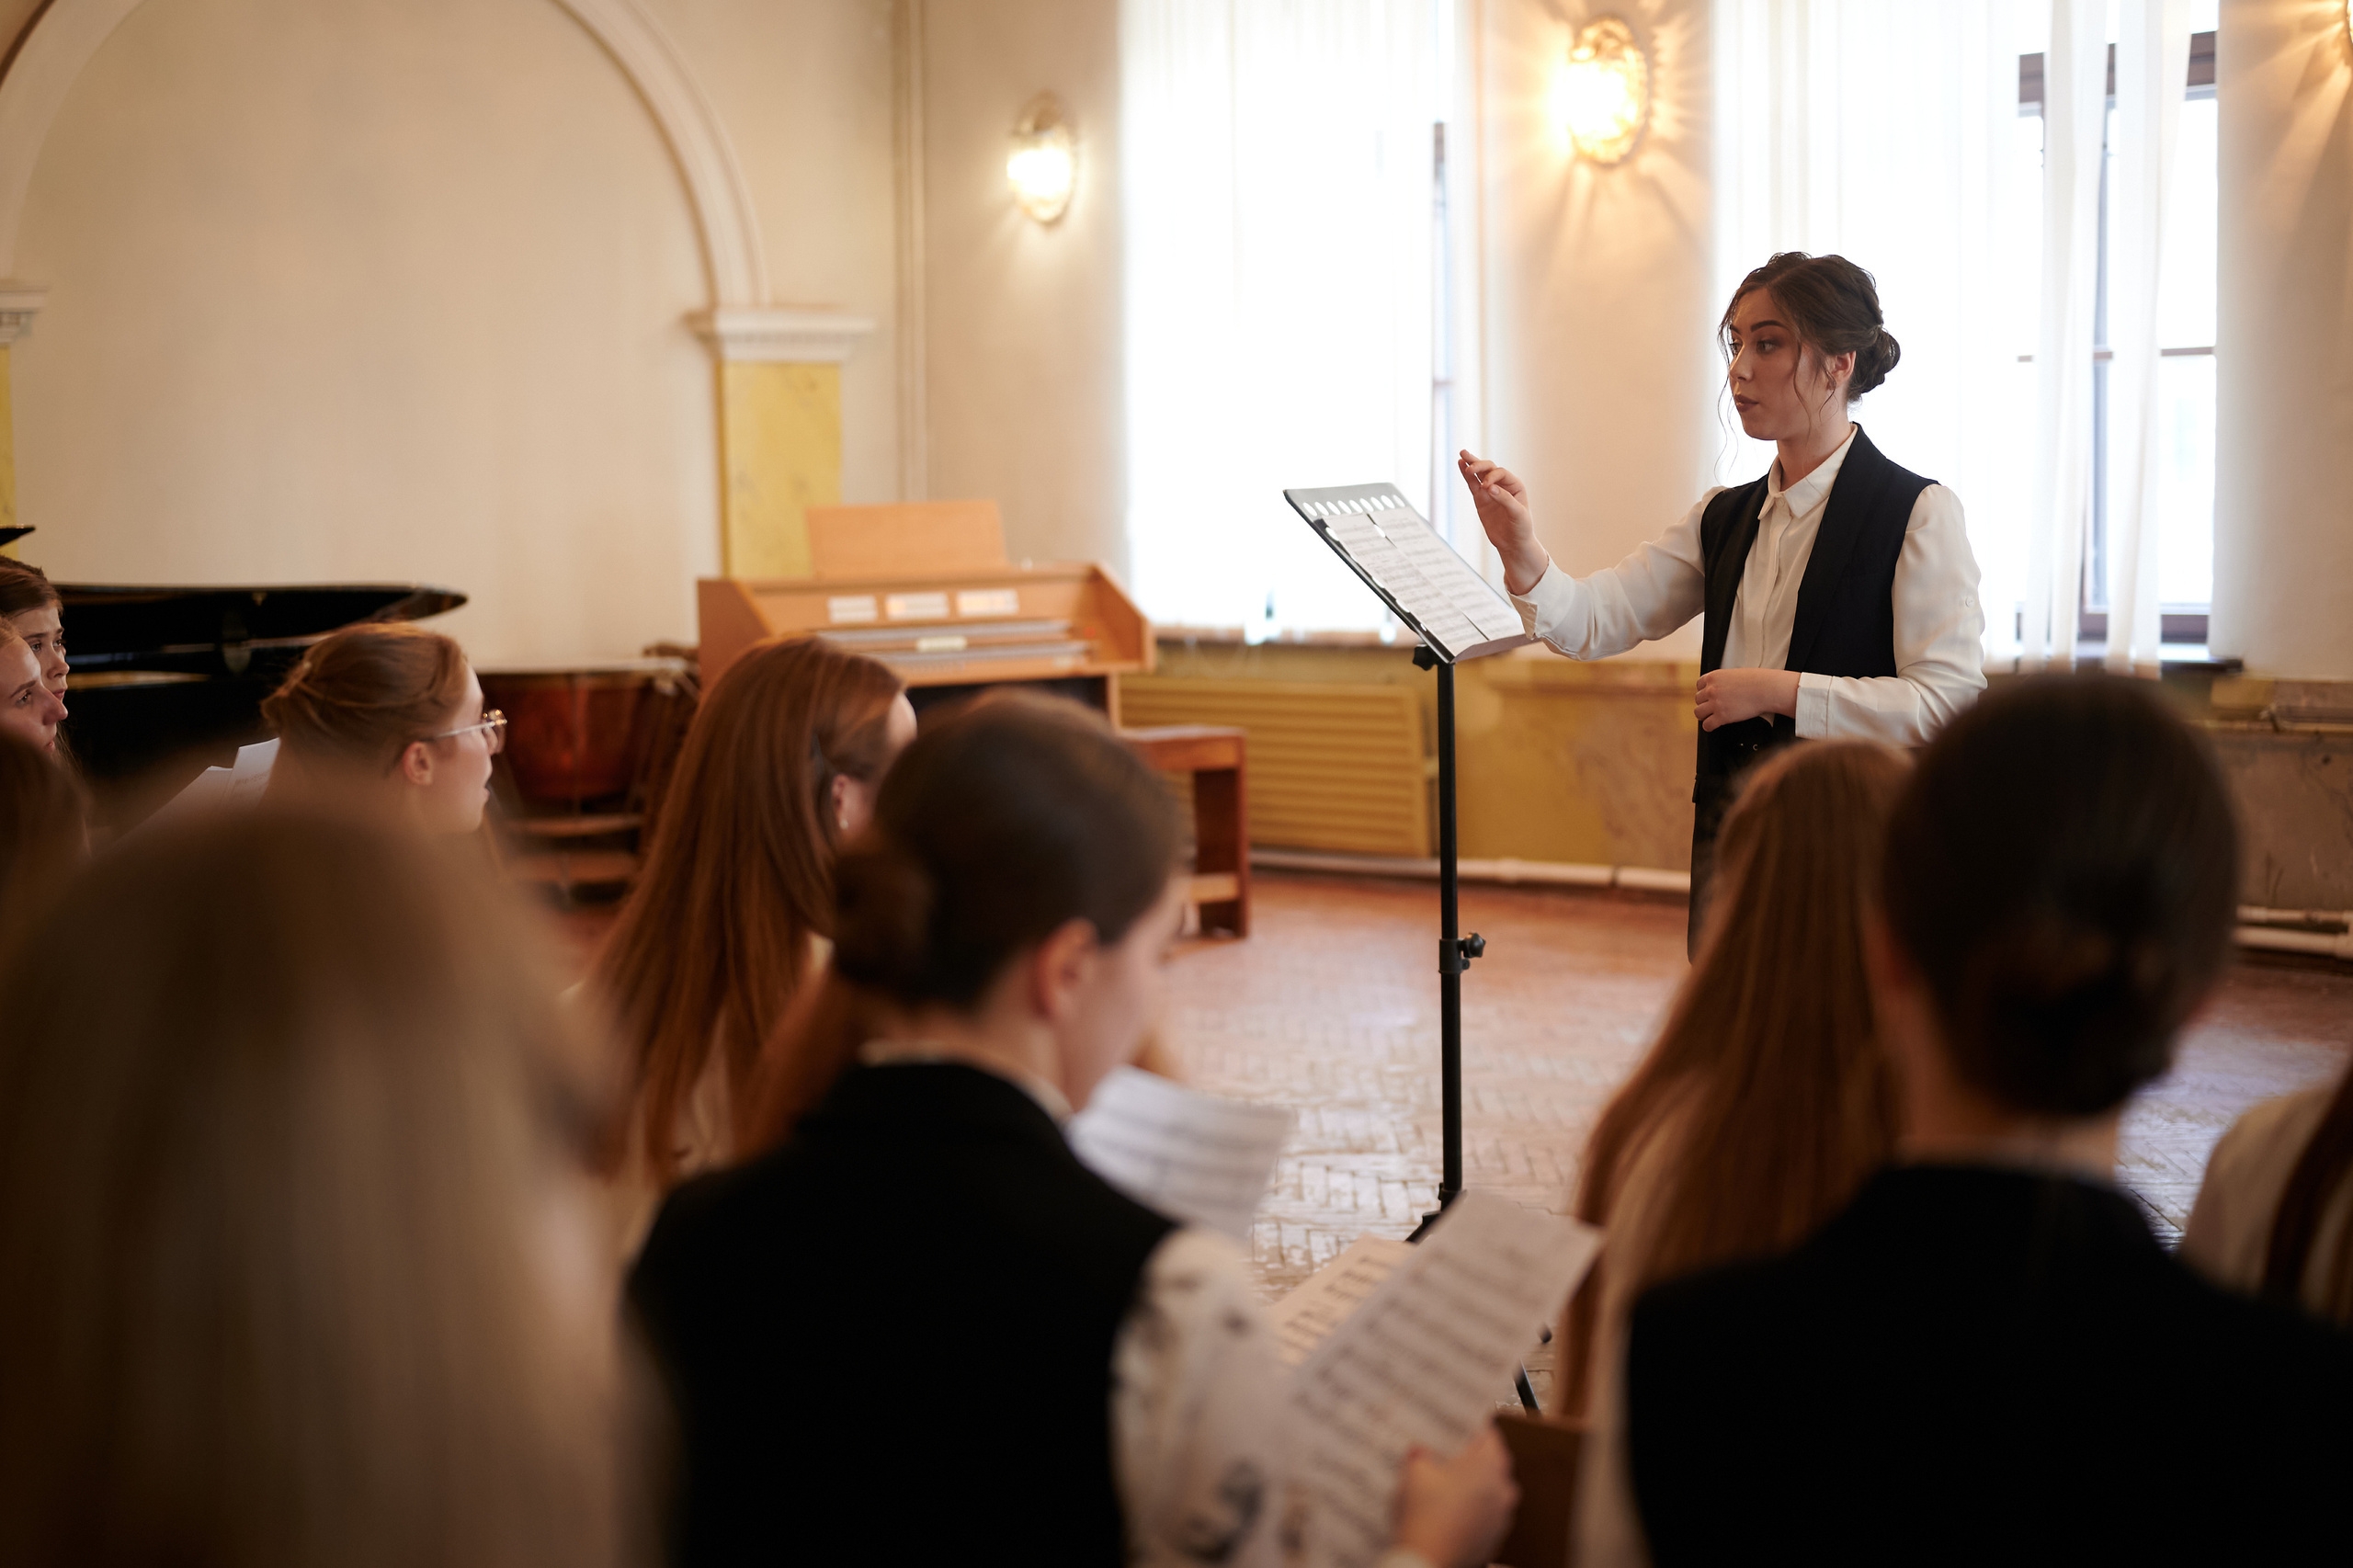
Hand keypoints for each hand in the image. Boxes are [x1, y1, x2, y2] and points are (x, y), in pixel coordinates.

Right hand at [1392, 1423, 1517, 1567]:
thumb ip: (1420, 1456)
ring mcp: (1501, 1518)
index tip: (1460, 1430)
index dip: (1473, 1431)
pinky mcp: (1495, 1540)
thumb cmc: (1424, 1515)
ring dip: (1474, 1487)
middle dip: (1473, 1460)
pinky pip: (1487, 1516)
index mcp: (1488, 1467)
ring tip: (1446, 1489)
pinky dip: (1474, 1512)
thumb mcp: (1415, 1475)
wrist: (1427, 1563)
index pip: (1490, 1437)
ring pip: (1492, 1492)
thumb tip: (1419, 1452)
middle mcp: (1503, 1490)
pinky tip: (1450, 1515)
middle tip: (1448, 1458)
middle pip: (1493, 1465)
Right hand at [1456, 451, 1550, 595]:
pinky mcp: (1481, 500)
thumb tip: (1489, 487)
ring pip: (1479, 474)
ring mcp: (1490, 492)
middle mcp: (1503, 485)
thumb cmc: (1522, 528)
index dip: (1492, 476)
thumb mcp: (1518, 514)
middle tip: (1469, 466)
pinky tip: (1461, 466)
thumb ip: (1505, 499)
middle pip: (1489, 469)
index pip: (1500, 473)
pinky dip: (1467, 476)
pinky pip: (1473, 485)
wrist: (1514, 544)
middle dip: (1479, 465)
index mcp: (1515, 485)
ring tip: (1462, 454)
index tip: (1486, 488)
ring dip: (1471, 464)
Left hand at [1694, 668, 1800, 730]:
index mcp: (1713, 677)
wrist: (1766, 689)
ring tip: (1711, 716)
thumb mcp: (1734, 674)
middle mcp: (1711, 689)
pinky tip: (1713, 725)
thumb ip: (1722, 681)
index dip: (1704, 692)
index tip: (1708, 697)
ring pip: (1698, 713)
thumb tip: (1720, 688)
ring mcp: (1715, 703)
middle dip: (1705, 704)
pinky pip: (1707, 725)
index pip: (1699, 686)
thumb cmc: (1756, 681)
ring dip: (1704, 715)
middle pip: (1698, 700)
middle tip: (1713, 707)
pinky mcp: (1721, 716)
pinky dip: (1709, 726)